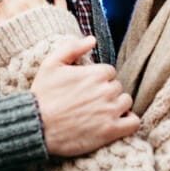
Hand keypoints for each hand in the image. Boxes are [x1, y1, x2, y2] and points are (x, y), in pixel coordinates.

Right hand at [33, 35, 140, 156]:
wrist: (36, 126)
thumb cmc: (43, 95)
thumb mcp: (51, 64)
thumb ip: (73, 48)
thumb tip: (92, 39)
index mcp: (95, 73)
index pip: (109, 71)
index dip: (98, 79)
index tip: (86, 88)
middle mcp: (106, 91)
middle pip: (117, 86)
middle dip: (106, 92)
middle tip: (90, 101)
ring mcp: (110, 111)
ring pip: (126, 102)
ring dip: (117, 105)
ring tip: (100, 112)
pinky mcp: (110, 131)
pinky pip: (133, 123)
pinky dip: (129, 121)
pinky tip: (117, 122)